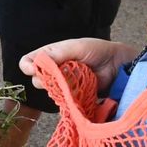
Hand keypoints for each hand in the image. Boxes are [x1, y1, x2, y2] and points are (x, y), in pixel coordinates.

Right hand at [19, 38, 138, 92]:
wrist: (119, 65)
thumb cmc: (98, 51)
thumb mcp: (77, 47)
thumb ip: (57, 53)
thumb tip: (35, 63)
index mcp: (53, 54)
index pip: (30, 60)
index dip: (27, 66)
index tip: (31, 70)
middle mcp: (55, 69)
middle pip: (37, 77)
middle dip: (43, 78)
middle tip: (57, 75)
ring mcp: (64, 84)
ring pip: (49, 89)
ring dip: (56, 87)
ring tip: (71, 80)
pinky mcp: (72, 96)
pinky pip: (62, 99)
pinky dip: (65, 96)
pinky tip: (74, 92)